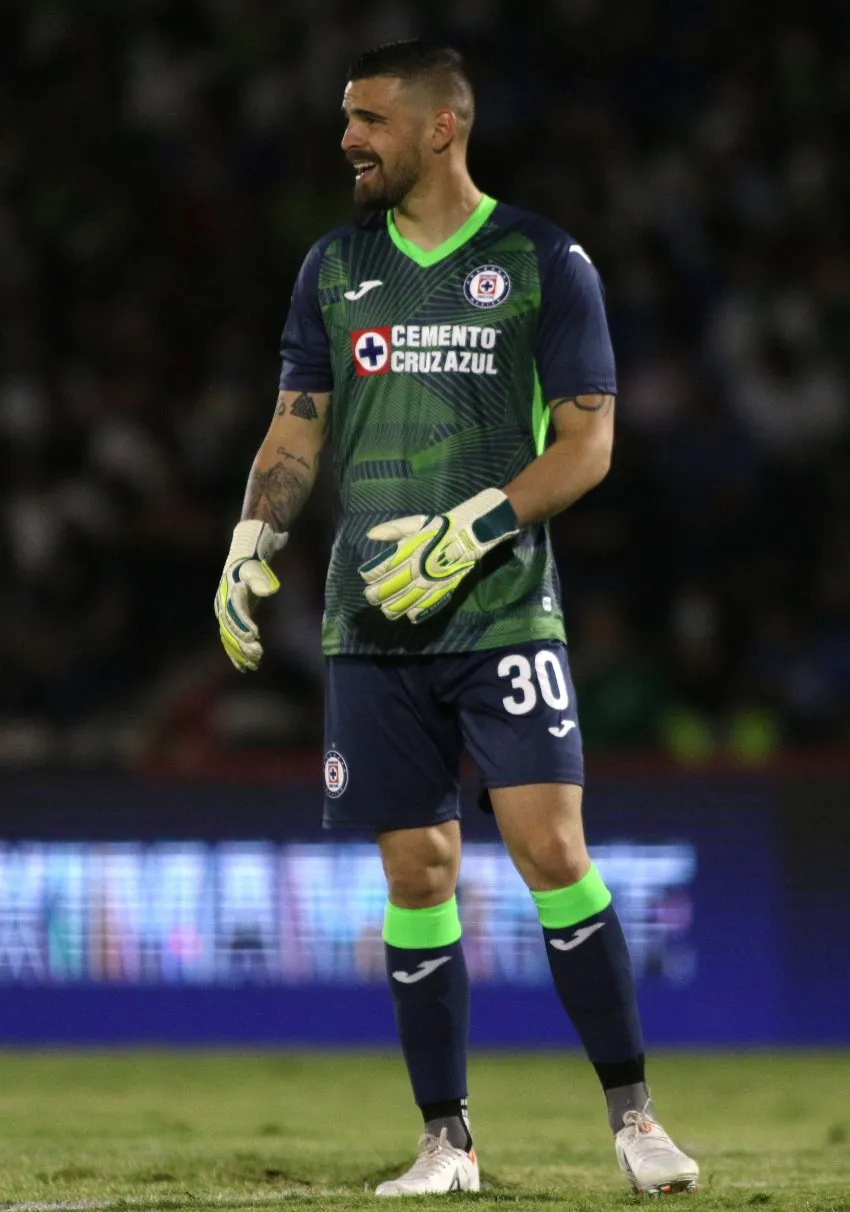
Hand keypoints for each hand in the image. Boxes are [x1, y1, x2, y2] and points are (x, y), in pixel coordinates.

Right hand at [215, 520, 287, 670]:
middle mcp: (223, 606)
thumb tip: (269, 590)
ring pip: (230, 638)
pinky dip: (236, 654)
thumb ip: (261, 581)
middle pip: (231, 629)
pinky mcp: (228, 622)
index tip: (255, 636)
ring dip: (241, 652)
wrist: (240, 564)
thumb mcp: (257, 570)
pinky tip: (244, 667)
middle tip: (258, 655)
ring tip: (255, 665)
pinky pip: (229, 641)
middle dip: (243, 644)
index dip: (244, 625)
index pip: (235, 613)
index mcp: (229, 594)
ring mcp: (224, 615)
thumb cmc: (252, 566)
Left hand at [358, 488, 518, 623]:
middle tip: (370, 596)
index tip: (366, 576)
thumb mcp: (415, 523)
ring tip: (385, 609)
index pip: (381, 568)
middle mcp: (417, 569)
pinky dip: (415, 613)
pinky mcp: (442, 590)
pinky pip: (426, 606)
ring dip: (391, 608)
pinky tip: (408, 615)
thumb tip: (370, 535)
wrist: (470, 534)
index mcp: (408, 551)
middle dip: (375, 594)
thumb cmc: (440, 528)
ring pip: (404, 602)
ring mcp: (430, 582)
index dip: (370, 575)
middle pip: (389, 588)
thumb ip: (392, 529)